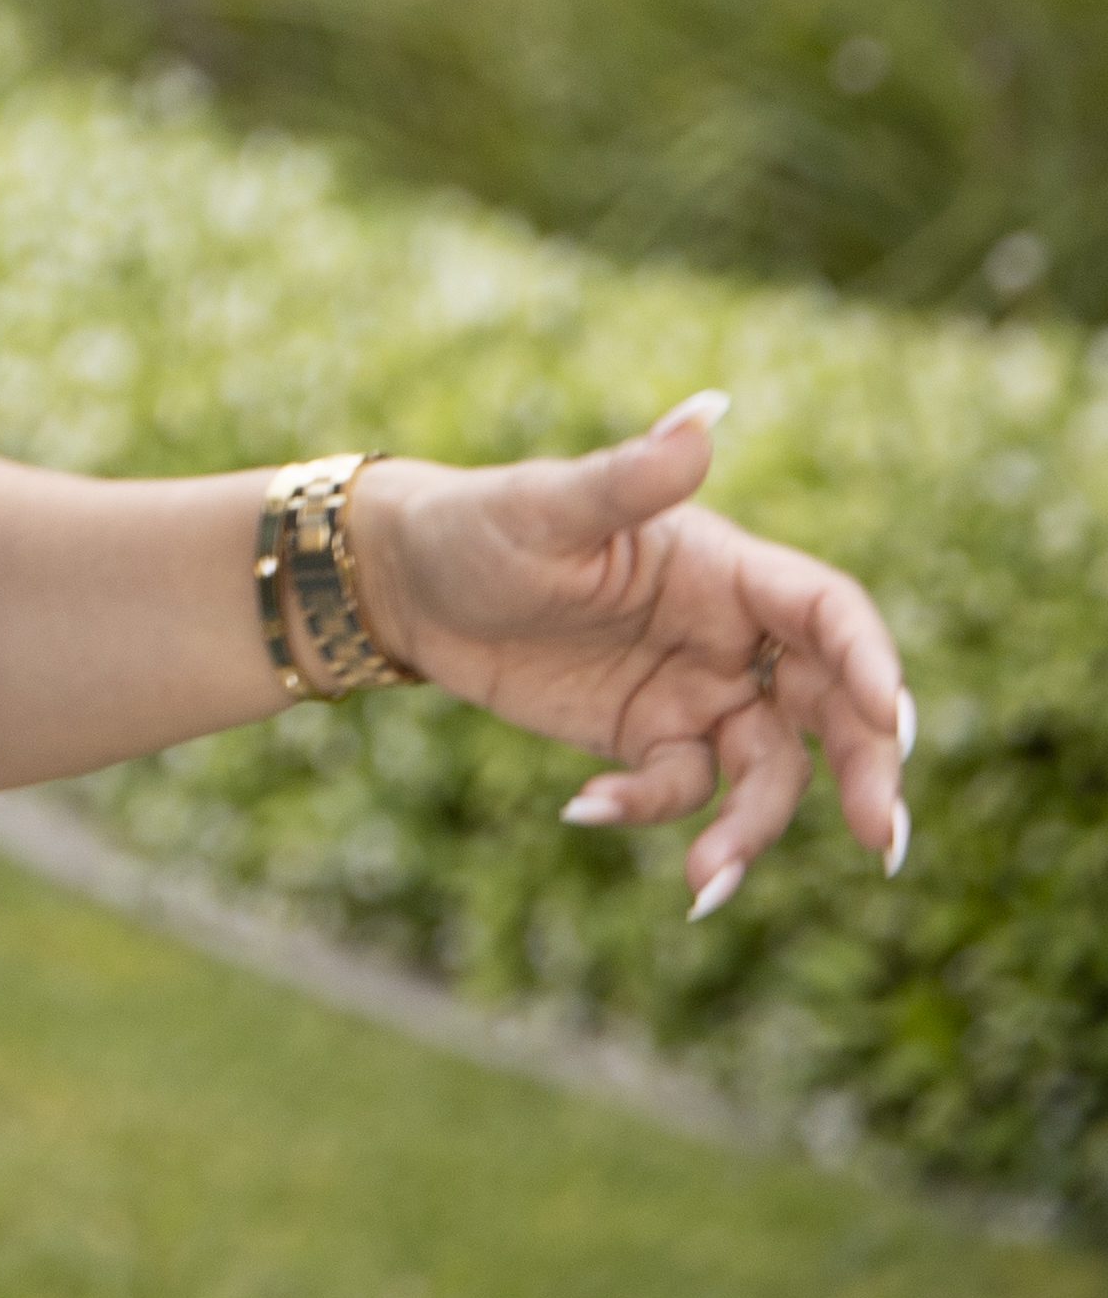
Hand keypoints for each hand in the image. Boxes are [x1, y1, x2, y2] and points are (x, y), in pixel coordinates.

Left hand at [361, 392, 911, 913]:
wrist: (408, 584)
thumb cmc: (480, 524)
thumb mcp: (547, 507)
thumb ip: (629, 477)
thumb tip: (703, 414)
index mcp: (728, 568)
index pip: (829, 613)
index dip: (869, 662)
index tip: (889, 718)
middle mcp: (733, 635)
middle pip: (832, 707)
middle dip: (866, 769)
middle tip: (881, 839)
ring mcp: (698, 692)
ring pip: (767, 770)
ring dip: (751, 829)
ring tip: (703, 883)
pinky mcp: (651, 738)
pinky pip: (681, 789)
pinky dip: (648, 810)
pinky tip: (582, 809)